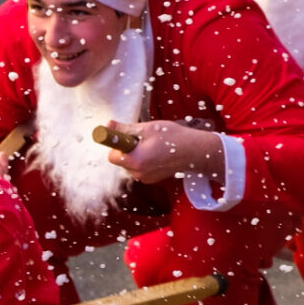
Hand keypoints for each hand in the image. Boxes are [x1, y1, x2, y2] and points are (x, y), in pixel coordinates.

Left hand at [103, 119, 223, 186]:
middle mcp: (138, 174)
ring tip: (153, 145)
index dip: (116, 144)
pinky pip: (140, 168)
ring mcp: (145, 178)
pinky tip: (157, 152)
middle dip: (128, 148)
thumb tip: (108, 125)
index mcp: (135, 161)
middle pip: (121, 160)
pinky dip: (144, 160)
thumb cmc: (174, 138)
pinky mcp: (152, 179)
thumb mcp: (147, 128)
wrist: (195, 151)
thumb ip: (125, 129)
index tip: (125, 135)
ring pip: (130, 164)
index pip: (112, 156)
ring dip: (136, 153)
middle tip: (143, 138)